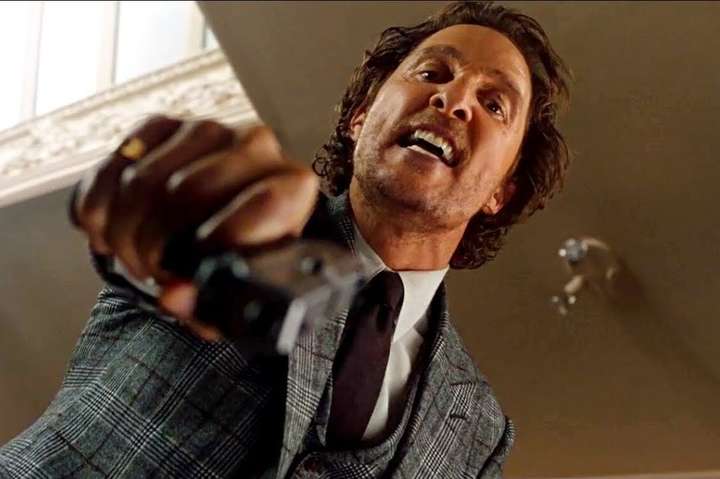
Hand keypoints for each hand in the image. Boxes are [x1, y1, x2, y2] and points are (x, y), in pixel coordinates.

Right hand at [72, 116, 318, 339]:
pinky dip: (98, 211)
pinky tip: (109, 233)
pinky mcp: (161, 124)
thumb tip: (174, 296)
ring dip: (124, 234)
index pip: (262, 203)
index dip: (218, 243)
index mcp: (291, 185)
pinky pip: (111, 168)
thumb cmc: (240, 253)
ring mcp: (205, 129)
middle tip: (153, 273)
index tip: (190, 272)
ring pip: (141, 182)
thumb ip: (211, 302)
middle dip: (155, 247)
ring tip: (136, 259)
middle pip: (183, 191)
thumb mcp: (238, 287)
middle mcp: (255, 145)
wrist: (227, 216)